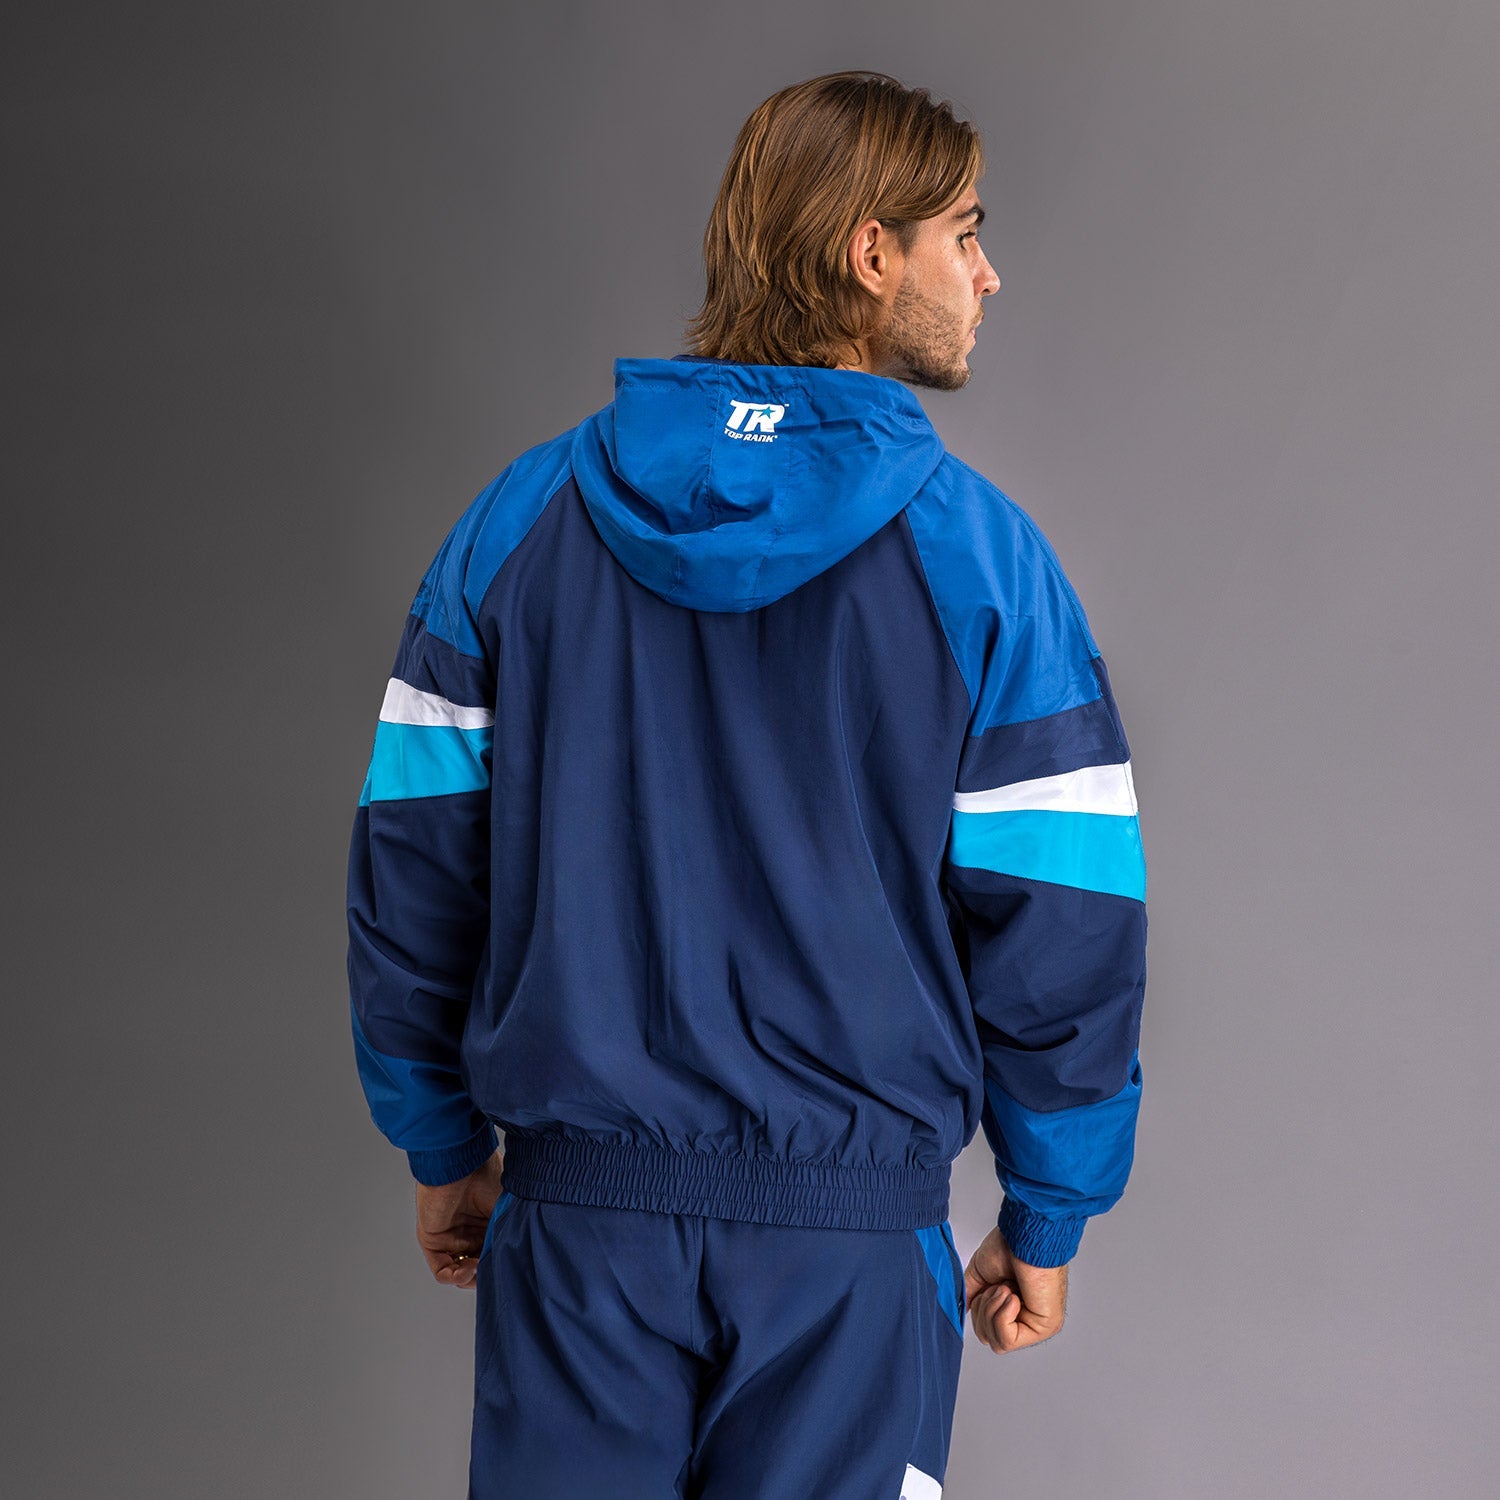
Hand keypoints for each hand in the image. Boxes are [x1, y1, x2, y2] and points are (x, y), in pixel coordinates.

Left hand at [415, 1149, 504, 1289]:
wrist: (462, 1163)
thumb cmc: (488, 1177)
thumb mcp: (506, 1209)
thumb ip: (507, 1234)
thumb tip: (516, 1260)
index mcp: (487, 1222)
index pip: (493, 1254)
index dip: (500, 1265)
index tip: (510, 1269)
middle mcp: (468, 1232)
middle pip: (477, 1267)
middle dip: (486, 1275)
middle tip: (495, 1274)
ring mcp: (449, 1238)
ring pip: (460, 1272)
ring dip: (471, 1278)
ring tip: (479, 1269)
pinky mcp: (432, 1240)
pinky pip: (441, 1270)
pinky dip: (454, 1276)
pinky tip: (467, 1270)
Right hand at [963, 1224, 1067, 1353]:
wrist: (1024, 1233)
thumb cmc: (1009, 1244)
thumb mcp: (981, 1274)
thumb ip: (972, 1296)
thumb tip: (962, 1312)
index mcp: (1014, 1306)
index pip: (988, 1331)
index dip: (979, 1311)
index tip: (989, 1287)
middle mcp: (1027, 1318)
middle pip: (990, 1340)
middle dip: (984, 1311)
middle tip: (997, 1287)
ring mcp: (1038, 1325)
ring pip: (997, 1343)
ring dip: (992, 1310)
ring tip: (1005, 1288)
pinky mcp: (1045, 1327)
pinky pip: (1008, 1341)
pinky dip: (1001, 1315)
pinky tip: (1012, 1295)